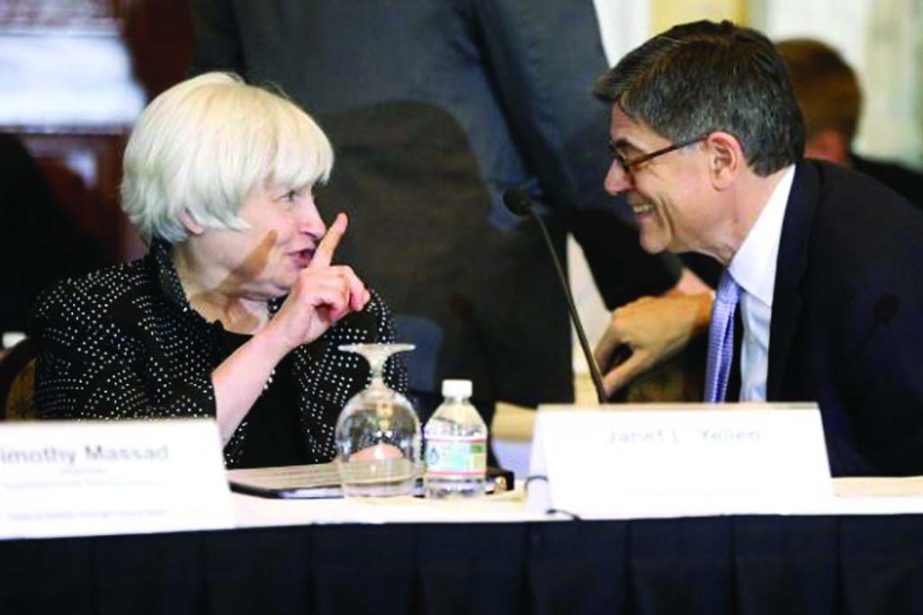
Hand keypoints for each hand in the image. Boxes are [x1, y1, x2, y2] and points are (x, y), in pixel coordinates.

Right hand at [266, 213, 370, 350]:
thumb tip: (365, 294)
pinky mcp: (307, 288)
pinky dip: (338, 308)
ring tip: (332, 313)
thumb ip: (347, 301)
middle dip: (356, 291)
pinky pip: (337, 294)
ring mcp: (308, 278)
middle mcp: (310, 272)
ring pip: (344, 284)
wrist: (284, 338)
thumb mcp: (332, 311)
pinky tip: (328, 314)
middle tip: (354, 307)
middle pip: (347, 272)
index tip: (342, 218)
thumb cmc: (303, 325)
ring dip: (344, 303)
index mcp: (314, 275)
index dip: (335, 233)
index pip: (326, 249)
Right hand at [594, 293, 712, 396]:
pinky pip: (629, 324)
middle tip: (629, 371)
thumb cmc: (673, 335)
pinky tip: (649, 341)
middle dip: (616, 359)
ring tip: (644, 354)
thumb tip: (605, 388)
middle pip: (608, 344)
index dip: (602, 372)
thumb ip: (621, 376)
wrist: (695, 314)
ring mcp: (628, 308)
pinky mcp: (639, 305)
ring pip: (619, 334)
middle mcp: (618, 314)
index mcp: (615, 327)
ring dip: (625, 347)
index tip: (608, 382)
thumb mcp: (645, 362)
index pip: (599, 356)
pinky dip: (634, 335)